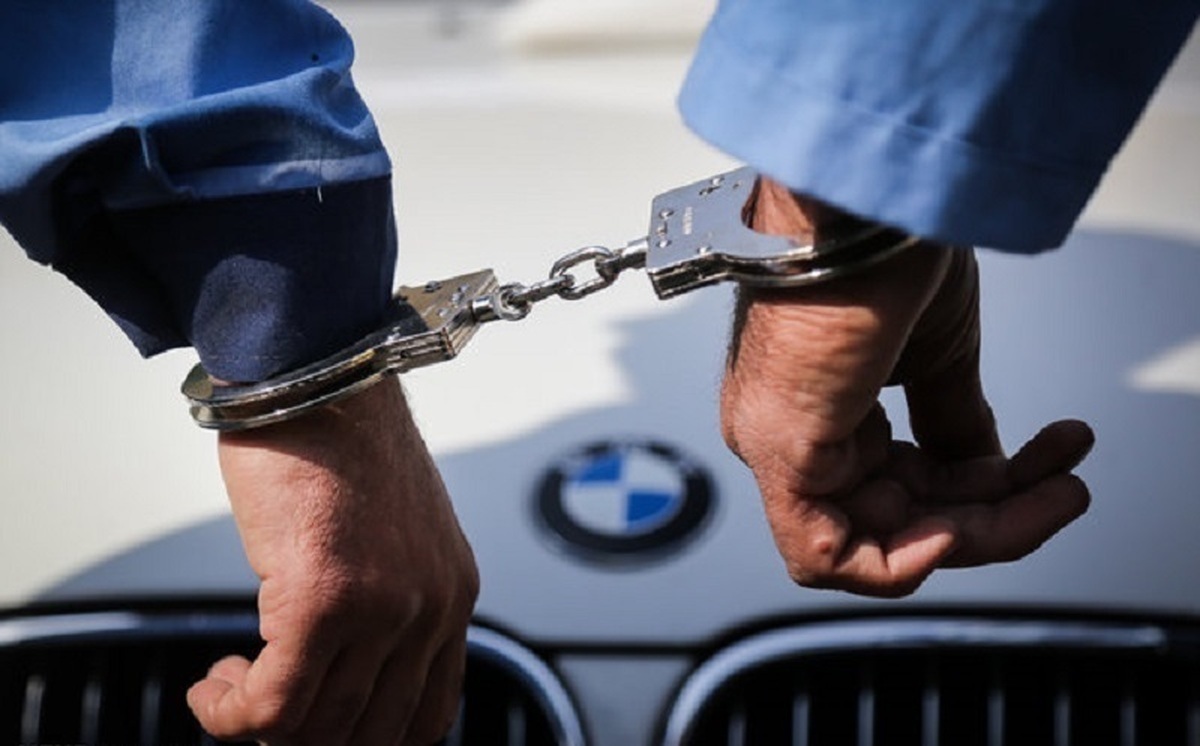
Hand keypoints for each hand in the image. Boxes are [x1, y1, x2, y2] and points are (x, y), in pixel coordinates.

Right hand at [187, 377, 478, 743]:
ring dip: (260, 724)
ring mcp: (384, 608)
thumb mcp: (391, 531)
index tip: (318, 724)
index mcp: (452, 592)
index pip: (427, 714)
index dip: (367, 738)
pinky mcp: (324, 600)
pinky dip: (232, 714)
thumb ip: (386, 597)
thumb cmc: (340, 441)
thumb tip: (341, 665)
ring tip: (232, 688)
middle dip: (307, 737)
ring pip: (319, 727)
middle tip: (263, 709)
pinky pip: (274, 704)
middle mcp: (431, 607)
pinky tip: (214, 688)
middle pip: (372, 733)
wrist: (315, 376)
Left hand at [720, 178, 1092, 596]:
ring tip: (1056, 488)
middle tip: (1065, 486)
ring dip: (981, 530)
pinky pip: (826, 555)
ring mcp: (781, 445)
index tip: (1048, 465)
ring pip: (881, 540)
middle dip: (998, 514)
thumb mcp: (936, 353)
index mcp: (823, 406)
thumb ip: (952, 422)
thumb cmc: (882, 243)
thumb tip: (982, 469)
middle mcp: (793, 433)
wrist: (862, 199)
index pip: (904, 489)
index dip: (984, 494)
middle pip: (902, 520)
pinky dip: (902, 561)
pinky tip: (963, 527)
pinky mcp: (781, 450)